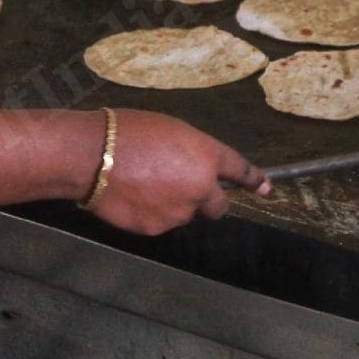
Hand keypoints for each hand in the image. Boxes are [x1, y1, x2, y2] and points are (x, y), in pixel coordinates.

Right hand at [85, 110, 267, 235]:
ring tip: (143, 186)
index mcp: (206, 155)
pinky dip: (151, 214)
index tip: (267, 189)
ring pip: (185, 214)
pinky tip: (132, 199)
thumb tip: (194, 167)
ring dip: (174, 205)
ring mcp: (180, 212)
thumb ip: (191, 152)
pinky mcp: (157, 229)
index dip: (255, 180)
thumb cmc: (127, 131)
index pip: (240, 170)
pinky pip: (160, 223)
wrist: (92, 156)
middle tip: (183, 189)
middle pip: (219, 206)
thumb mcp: (170, 129)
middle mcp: (201, 187)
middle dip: (208, 202)